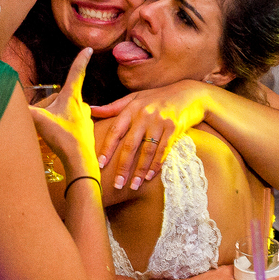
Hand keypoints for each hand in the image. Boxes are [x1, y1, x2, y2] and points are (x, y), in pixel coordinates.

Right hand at [30, 49, 96, 177]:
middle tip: (42, 117)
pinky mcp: (86, 131)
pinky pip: (72, 124)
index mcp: (71, 97)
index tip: (89, 49)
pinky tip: (58, 138)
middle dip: (52, 104)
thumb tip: (7, 103)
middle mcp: (81, 105)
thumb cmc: (62, 137)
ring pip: (68, 111)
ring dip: (58, 116)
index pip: (76, 73)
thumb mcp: (39, 121)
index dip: (81, 59)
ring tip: (49, 130)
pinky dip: (64, 128)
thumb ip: (23, 111)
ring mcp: (86, 118)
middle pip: (64, 97)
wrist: (79, 160)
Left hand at [91, 80, 212, 190]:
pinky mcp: (174, 128)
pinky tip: (150, 177)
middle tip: (117, 184)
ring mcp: (160, 121)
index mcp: (132, 108)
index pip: (115, 130)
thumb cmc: (157, 98)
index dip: (107, 148)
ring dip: (140, 171)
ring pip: (147, 151)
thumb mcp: (135, 98)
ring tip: (133, 186)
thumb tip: (90, 109)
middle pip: (130, 145)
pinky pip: (163, 150)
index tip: (100, 164)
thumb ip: (113, 107)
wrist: (188, 93)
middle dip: (123, 167)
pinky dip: (156, 164)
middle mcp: (144, 115)